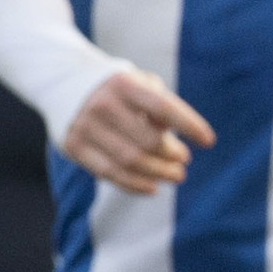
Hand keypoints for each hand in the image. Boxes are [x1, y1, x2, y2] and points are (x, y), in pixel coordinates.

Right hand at [63, 67, 215, 193]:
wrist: (64, 83)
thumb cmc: (119, 89)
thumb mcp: (141, 83)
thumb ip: (161, 105)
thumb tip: (169, 138)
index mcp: (124, 83)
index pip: (164, 108)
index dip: (189, 125)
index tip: (208, 141)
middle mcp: (102, 104)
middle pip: (147, 141)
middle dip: (172, 155)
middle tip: (184, 161)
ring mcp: (84, 126)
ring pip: (129, 161)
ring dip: (158, 173)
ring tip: (176, 176)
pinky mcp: (73, 146)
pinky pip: (108, 173)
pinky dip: (134, 185)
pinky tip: (153, 188)